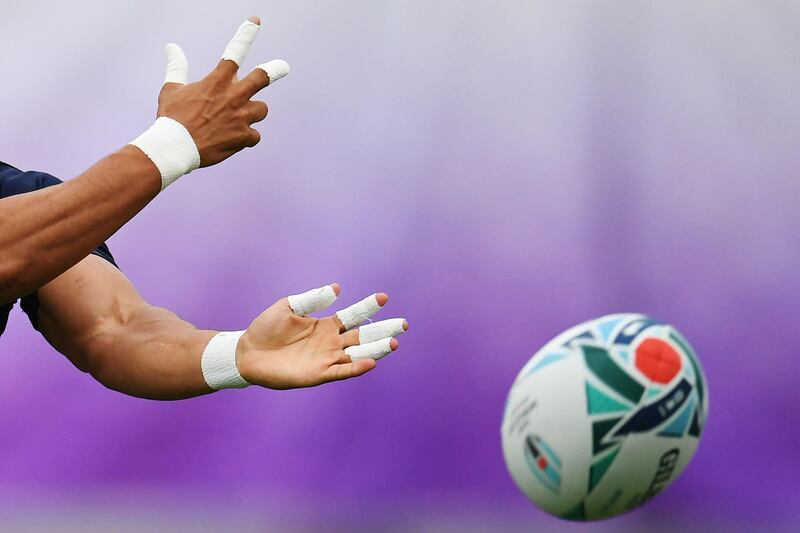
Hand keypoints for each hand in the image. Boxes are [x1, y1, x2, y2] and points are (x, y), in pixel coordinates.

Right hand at [154, 16, 289, 166]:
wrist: (175, 148)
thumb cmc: (172, 118)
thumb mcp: (171, 89)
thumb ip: (177, 67)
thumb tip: (171, 46)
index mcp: (217, 81)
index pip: (235, 51)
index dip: (247, 34)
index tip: (256, 20)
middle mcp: (233, 96)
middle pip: (262, 77)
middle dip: (274, 70)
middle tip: (284, 66)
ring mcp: (241, 117)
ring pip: (261, 109)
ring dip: (253, 113)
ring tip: (236, 119)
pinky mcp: (244, 137)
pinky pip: (255, 136)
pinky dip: (246, 138)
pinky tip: (232, 140)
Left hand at [236, 284, 408, 388]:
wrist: (247, 353)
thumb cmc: (266, 329)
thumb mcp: (288, 307)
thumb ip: (312, 298)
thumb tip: (337, 288)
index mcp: (326, 325)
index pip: (354, 315)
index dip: (369, 307)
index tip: (384, 297)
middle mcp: (331, 342)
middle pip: (363, 336)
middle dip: (383, 330)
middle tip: (403, 325)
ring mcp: (327, 359)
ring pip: (358, 354)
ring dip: (376, 349)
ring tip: (394, 343)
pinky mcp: (318, 374)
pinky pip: (342, 371)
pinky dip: (356, 367)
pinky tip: (371, 362)